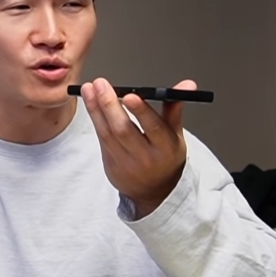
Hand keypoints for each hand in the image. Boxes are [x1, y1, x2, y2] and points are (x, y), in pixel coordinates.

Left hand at [80, 78, 193, 217]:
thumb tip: (186, 85)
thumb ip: (175, 108)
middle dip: (110, 105)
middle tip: (101, 84)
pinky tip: (90, 102)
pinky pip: (100, 139)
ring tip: (88, 89)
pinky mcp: (110, 165)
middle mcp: (145, 157)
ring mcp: (126, 162)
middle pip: (124, 129)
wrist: (152, 192)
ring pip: (107, 133)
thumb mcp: (175, 135)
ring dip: (96, 108)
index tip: (131, 95)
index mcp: (166, 148)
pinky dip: (94, 119)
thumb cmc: (165, 158)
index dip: (142, 111)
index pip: (153, 128)